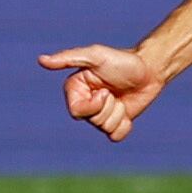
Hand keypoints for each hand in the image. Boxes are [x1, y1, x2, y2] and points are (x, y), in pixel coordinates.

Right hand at [37, 43, 165, 141]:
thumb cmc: (122, 60)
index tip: (105, 92)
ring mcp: (100, 114)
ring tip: (122, 98)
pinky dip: (125, 125)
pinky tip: (128, 110)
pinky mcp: (115, 122)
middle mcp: (85, 102)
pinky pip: (115, 136)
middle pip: (91, 121)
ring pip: (104, 128)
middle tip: (114, 92)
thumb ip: (68, 58)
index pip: (76, 111)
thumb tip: (41, 60)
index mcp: (75, 89)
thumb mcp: (95, 56)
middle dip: (108, 108)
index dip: (93, 105)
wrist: (150, 69)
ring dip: (118, 114)